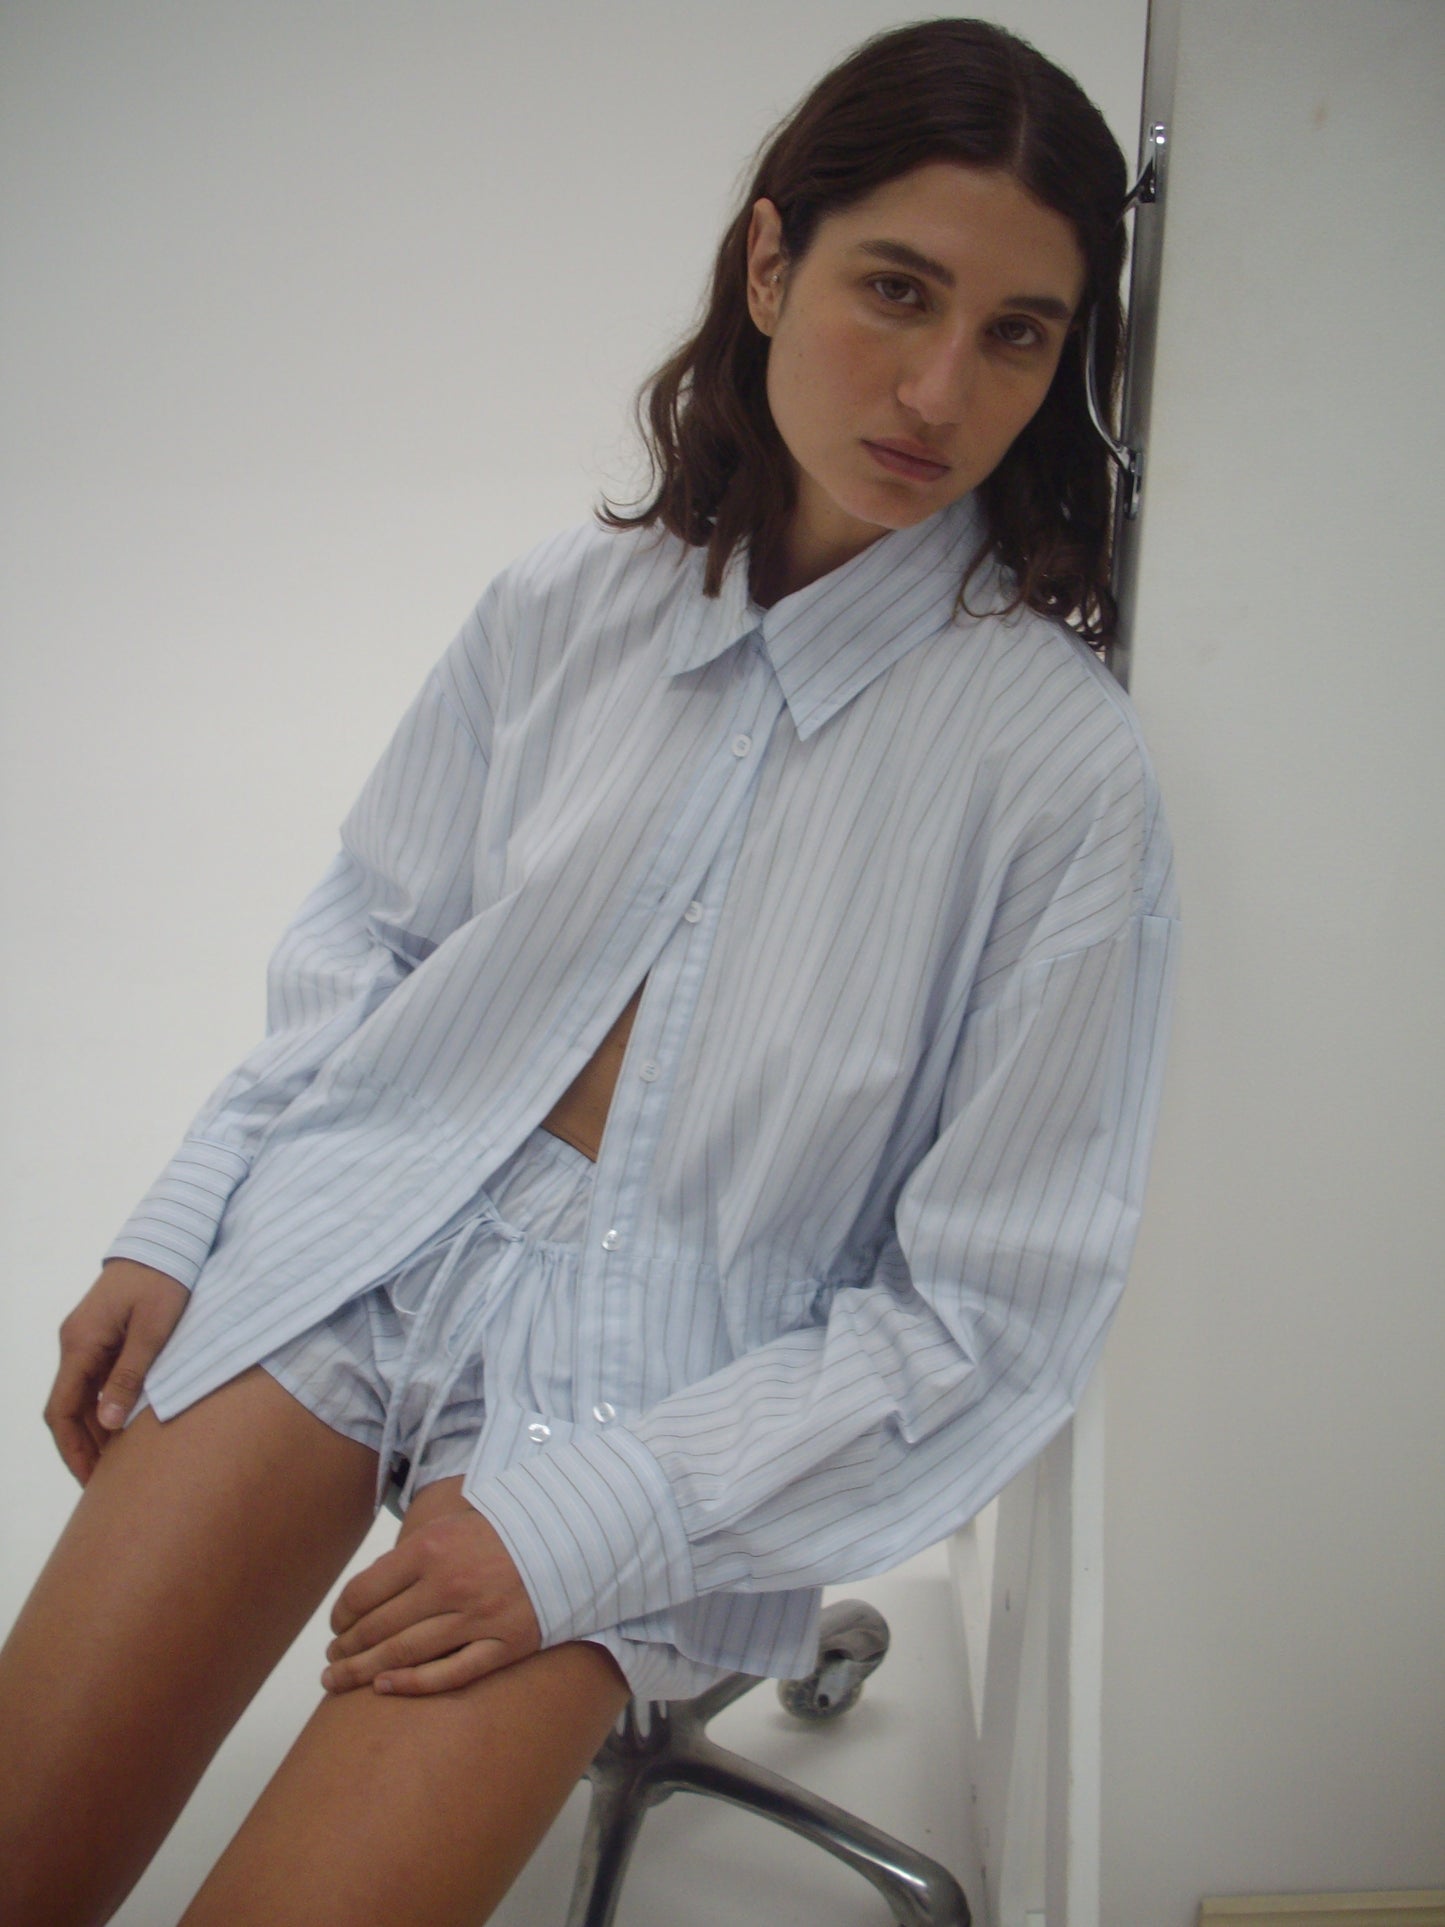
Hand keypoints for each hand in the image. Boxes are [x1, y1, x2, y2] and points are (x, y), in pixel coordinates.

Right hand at [45, 1259, 188, 1484]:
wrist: (168, 1239)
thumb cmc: (165, 1279)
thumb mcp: (153, 1330)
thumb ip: (130, 1375)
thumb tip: (105, 1424)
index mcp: (81, 1343)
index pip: (61, 1411)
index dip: (72, 1449)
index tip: (90, 1481)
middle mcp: (75, 1343)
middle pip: (67, 1409)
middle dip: (82, 1447)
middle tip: (106, 1484)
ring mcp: (86, 1339)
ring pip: (80, 1396)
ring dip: (94, 1430)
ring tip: (117, 1466)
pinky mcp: (102, 1335)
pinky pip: (94, 1380)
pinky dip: (104, 1408)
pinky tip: (124, 1428)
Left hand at [324, 1508, 541, 1695]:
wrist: (571, 1537)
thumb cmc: (504, 1530)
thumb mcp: (452, 1524)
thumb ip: (412, 1554)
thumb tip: (368, 1591)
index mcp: (431, 1549)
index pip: (364, 1592)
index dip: (340, 1615)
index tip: (335, 1626)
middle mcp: (448, 1585)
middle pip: (377, 1627)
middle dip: (345, 1648)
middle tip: (331, 1660)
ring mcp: (477, 1618)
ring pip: (403, 1655)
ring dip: (362, 1672)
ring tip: (338, 1681)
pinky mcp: (504, 1645)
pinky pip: (449, 1674)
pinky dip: (412, 1685)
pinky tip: (384, 1689)